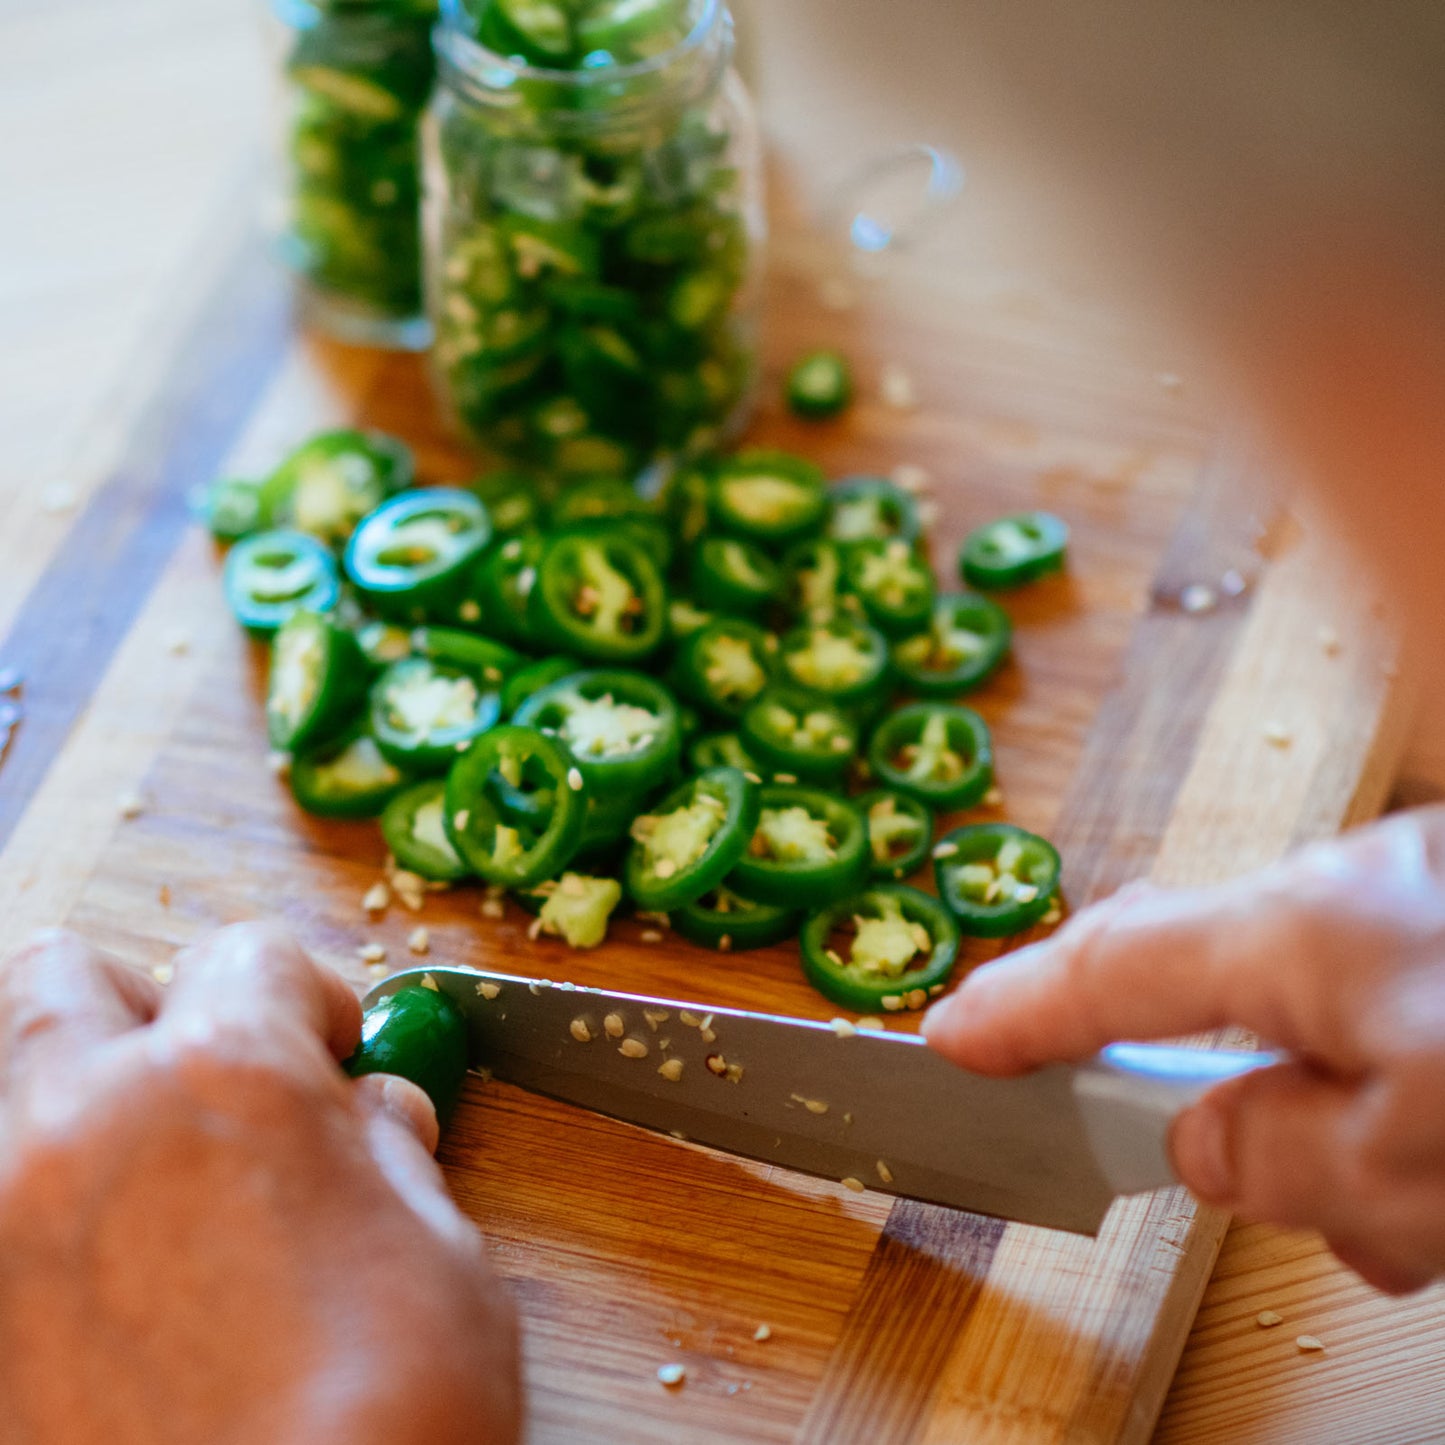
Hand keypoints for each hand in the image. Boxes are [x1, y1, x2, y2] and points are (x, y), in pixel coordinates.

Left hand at [0, 923, 520, 1443]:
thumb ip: (383, 1151)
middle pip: (64, 973)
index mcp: (226, 1077)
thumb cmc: (386, 1419)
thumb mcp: (436, 1252)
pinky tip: (94, 1278)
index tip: (323, 1049)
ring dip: (64, 1093)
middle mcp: (86, 1122)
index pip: (248, 953)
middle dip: (142, 1009)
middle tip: (200, 1084)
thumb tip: (366, 1114)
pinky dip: (32, 1210)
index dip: (304, 997)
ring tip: (133, 1174)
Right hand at [923, 807, 1444, 1294]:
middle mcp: (1354, 883)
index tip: (951, 1036)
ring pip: (1321, 1005)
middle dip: (1201, 1084)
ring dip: (1339, 1111)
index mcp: (1304, 931)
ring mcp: (1421, 884)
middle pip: (1214, 983)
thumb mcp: (1414, 1170)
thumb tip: (1196, 1144)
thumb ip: (1274, 1160)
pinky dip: (1403, 1078)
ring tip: (1408, 1212)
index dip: (1013, 1009)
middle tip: (1199, 1160)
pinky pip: (1392, 995)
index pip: (1105, 970)